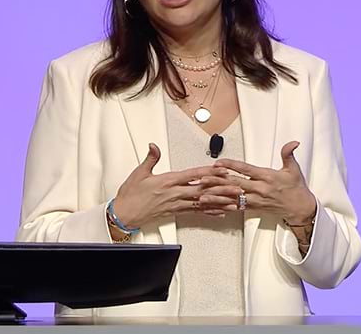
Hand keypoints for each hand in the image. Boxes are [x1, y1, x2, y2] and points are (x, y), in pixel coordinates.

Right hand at [113, 143, 233, 227]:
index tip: (222, 170)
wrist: (125, 214)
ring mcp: (176, 204)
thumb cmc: (131, 195)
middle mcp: (175, 194)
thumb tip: (154, 146)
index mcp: (168, 181)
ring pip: (202, 202)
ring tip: (233, 202)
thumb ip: (151, 158)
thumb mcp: (139, 173)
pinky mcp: (175, 213)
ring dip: (219, 202)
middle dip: (221, 188)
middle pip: (203, 190)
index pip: (193, 175)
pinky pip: (196, 213)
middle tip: (236, 187)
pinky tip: (219, 213)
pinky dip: (208, 212)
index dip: (209, 172)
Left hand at [211, 141, 316, 223]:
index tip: (219, 162)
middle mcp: (259, 189)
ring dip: (217, 195)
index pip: (246, 169)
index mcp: (267, 177)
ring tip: (203, 194)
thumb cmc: (295, 188)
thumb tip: (293, 143)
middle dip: (218, 181)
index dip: (231, 165)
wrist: (299, 208)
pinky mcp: (253, 208)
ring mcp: (255, 200)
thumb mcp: (293, 169)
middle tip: (204, 178)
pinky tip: (213, 206)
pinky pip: (236, 208)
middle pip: (235, 184)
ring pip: (232, 197)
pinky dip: (223, 207)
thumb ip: (288, 154)